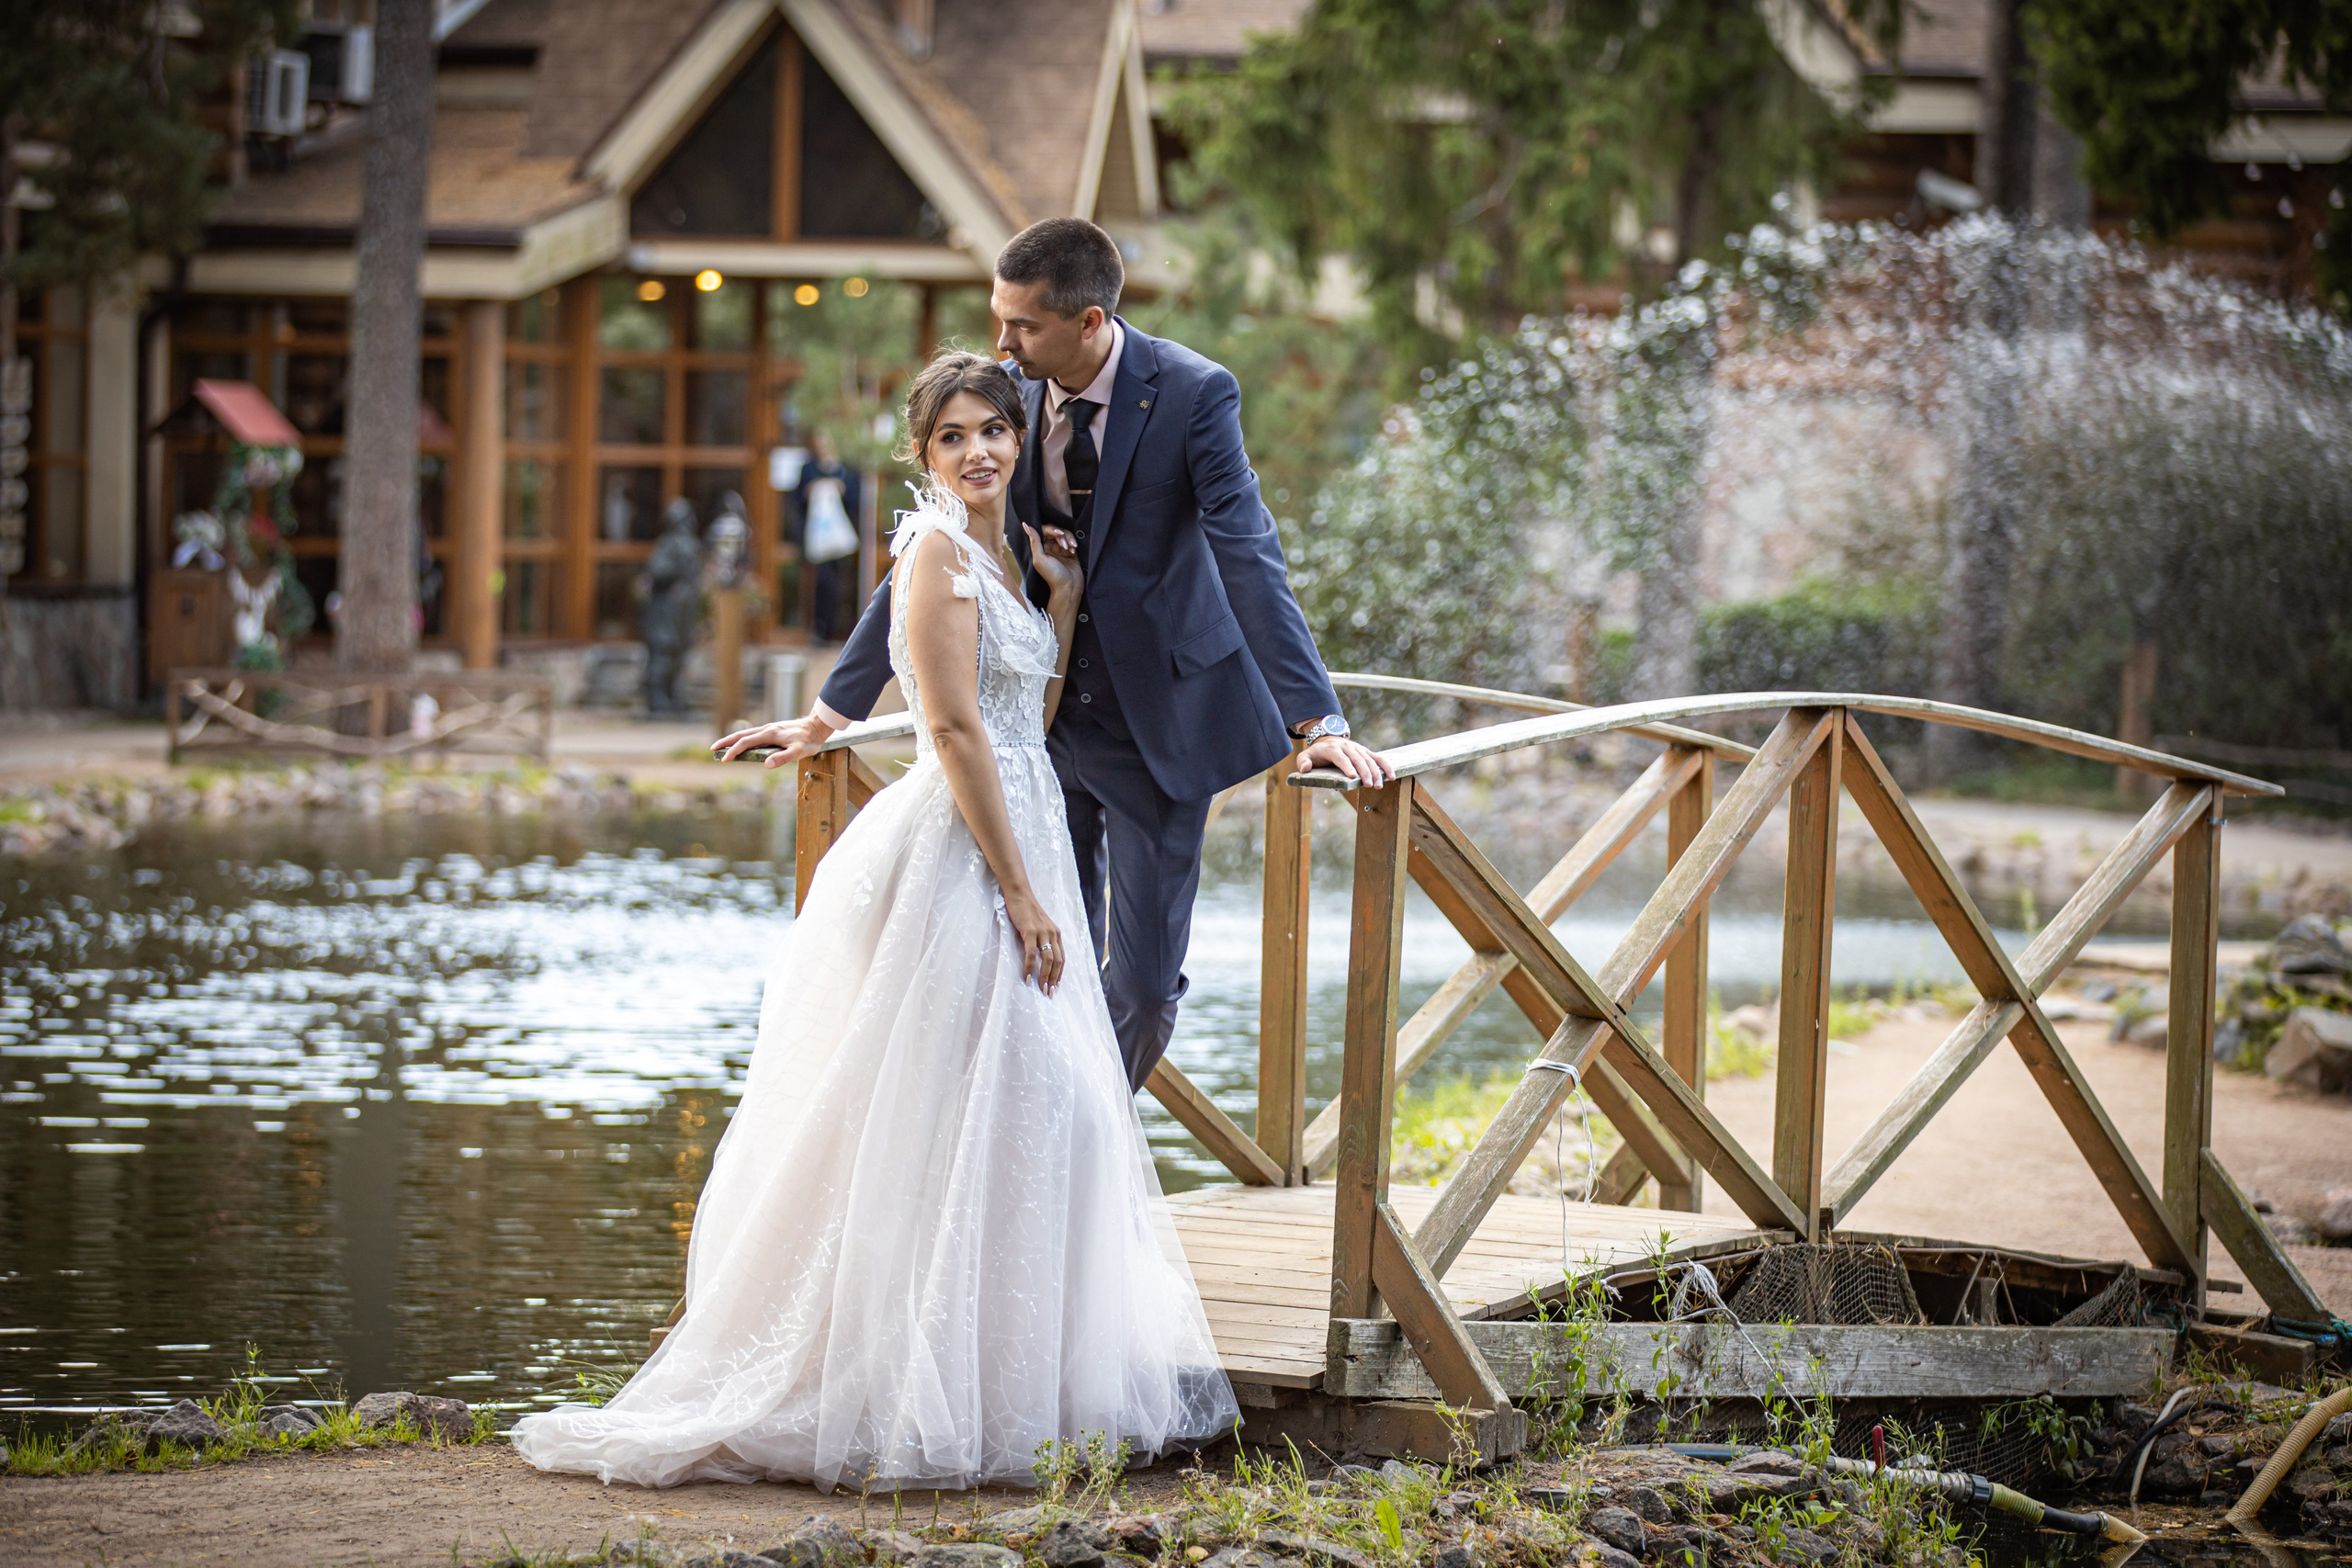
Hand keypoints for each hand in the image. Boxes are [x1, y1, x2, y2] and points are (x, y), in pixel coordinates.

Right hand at [711, 713, 841, 768]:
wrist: (817, 726)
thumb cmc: (809, 741)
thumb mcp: (799, 752)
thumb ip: (783, 758)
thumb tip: (766, 764)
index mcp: (769, 734)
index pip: (746, 742)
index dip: (734, 751)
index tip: (724, 759)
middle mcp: (767, 729)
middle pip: (741, 734)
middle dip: (726, 742)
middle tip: (712, 749)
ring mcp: (769, 729)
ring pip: (746, 733)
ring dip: (732, 739)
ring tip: (722, 746)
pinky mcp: (773, 730)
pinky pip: (753, 734)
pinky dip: (743, 738)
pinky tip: (742, 743)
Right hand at [1003, 887, 1066, 994]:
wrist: (1020, 894)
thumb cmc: (1027, 911)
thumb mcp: (1039, 926)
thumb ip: (1042, 939)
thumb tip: (1038, 959)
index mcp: (1056, 933)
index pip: (1062, 958)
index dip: (1060, 974)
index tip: (1056, 986)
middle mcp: (1053, 933)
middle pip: (1058, 961)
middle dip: (1054, 979)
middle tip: (1049, 993)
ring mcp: (1043, 932)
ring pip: (1048, 959)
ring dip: (1045, 976)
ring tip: (1040, 988)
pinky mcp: (1030, 931)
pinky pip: (1031, 953)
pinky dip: (1029, 967)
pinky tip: (1027, 976)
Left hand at [1025, 523, 1082, 602]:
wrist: (1069, 587)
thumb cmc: (1052, 575)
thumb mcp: (1040, 559)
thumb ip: (1034, 542)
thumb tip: (1026, 525)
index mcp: (1040, 548)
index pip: (1044, 530)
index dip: (1051, 529)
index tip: (1058, 534)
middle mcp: (1050, 547)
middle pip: (1055, 530)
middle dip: (1061, 534)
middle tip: (1064, 545)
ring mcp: (1061, 549)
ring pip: (1065, 534)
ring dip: (1069, 538)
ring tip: (1071, 548)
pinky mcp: (1071, 552)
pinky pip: (1072, 541)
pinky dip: (1073, 543)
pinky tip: (1074, 550)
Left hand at [1295, 734, 1392, 787]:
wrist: (1328, 738)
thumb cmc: (1317, 753)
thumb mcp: (1306, 755)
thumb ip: (1303, 762)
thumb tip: (1305, 769)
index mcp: (1333, 748)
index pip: (1341, 757)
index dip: (1347, 766)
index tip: (1353, 777)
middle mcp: (1347, 746)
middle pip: (1358, 759)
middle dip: (1364, 772)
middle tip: (1368, 785)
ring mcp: (1358, 748)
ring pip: (1369, 759)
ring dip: (1375, 772)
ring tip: (1378, 786)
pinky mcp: (1365, 751)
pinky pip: (1378, 758)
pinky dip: (1385, 766)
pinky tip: (1392, 777)